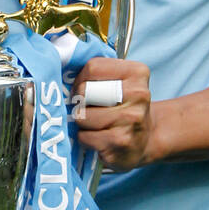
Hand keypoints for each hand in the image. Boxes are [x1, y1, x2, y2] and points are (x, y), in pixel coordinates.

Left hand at [73, 56, 155, 170]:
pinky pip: (84, 136)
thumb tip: (64, 70)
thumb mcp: (119, 82)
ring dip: (82, 122)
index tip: (86, 89)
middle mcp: (138, 94)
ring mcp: (131, 119)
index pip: (92, 67)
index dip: (81, 79)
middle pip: (84, 91)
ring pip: (82, 116)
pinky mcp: (121, 141)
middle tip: (90, 108)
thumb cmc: (123, 107)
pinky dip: (85, 139)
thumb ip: (97, 73)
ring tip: (96, 125)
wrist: (143, 141)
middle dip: (80, 102)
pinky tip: (99, 138)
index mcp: (137, 73)